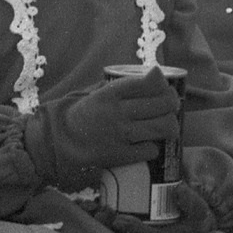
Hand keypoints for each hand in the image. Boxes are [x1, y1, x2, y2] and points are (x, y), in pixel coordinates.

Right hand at [54, 73, 180, 169]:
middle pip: (162, 104)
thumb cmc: (82, 115)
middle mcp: (117, 111)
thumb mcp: (96, 93)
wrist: (60, 141)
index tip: (166, 88)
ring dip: (171, 126)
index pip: (148, 83)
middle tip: (172, 106)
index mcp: (110, 93)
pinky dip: (154, 146)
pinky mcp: (120, 155)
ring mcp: (120, 134)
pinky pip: (150, 149)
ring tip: (168, 126)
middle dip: (173, 104)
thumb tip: (153, 76)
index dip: (164, 85)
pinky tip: (149, 144)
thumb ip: (120, 85)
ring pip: (163, 127)